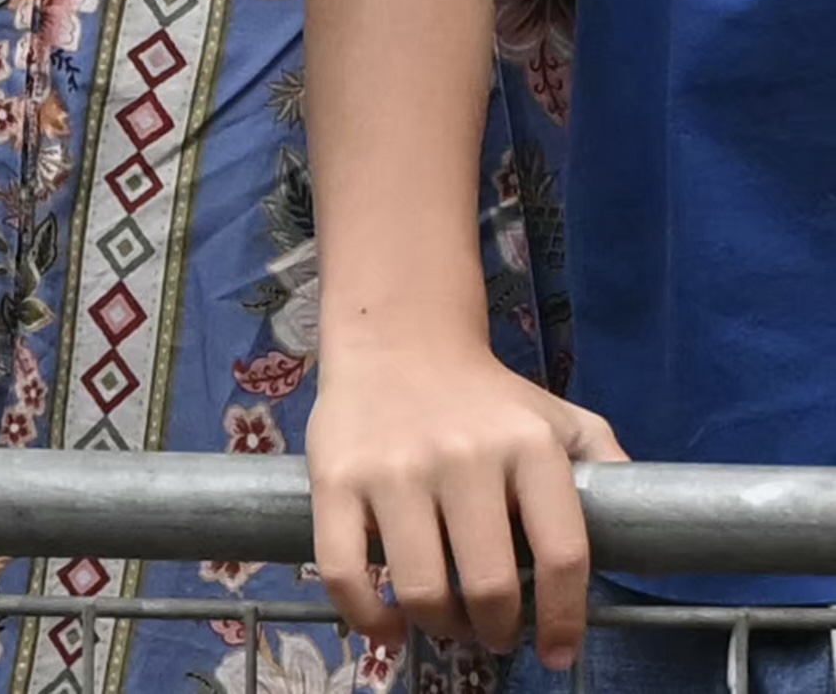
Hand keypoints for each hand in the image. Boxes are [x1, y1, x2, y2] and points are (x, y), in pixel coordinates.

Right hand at [310, 335, 624, 669]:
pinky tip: (389, 624)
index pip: (563, 556)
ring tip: (449, 619)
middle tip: (494, 629)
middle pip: (489, 587)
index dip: (566, 620)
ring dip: (442, 627)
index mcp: (528, 445)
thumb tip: (651, 521)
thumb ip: (604, 462)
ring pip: (422, 590)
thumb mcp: (557, 417)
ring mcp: (393, 467)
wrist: (397, 336)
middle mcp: (462, 455)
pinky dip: (368, 618)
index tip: (557, 650)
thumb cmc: (486, 396)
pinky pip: (345, 574)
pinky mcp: (336, 478)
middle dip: (497, 629)